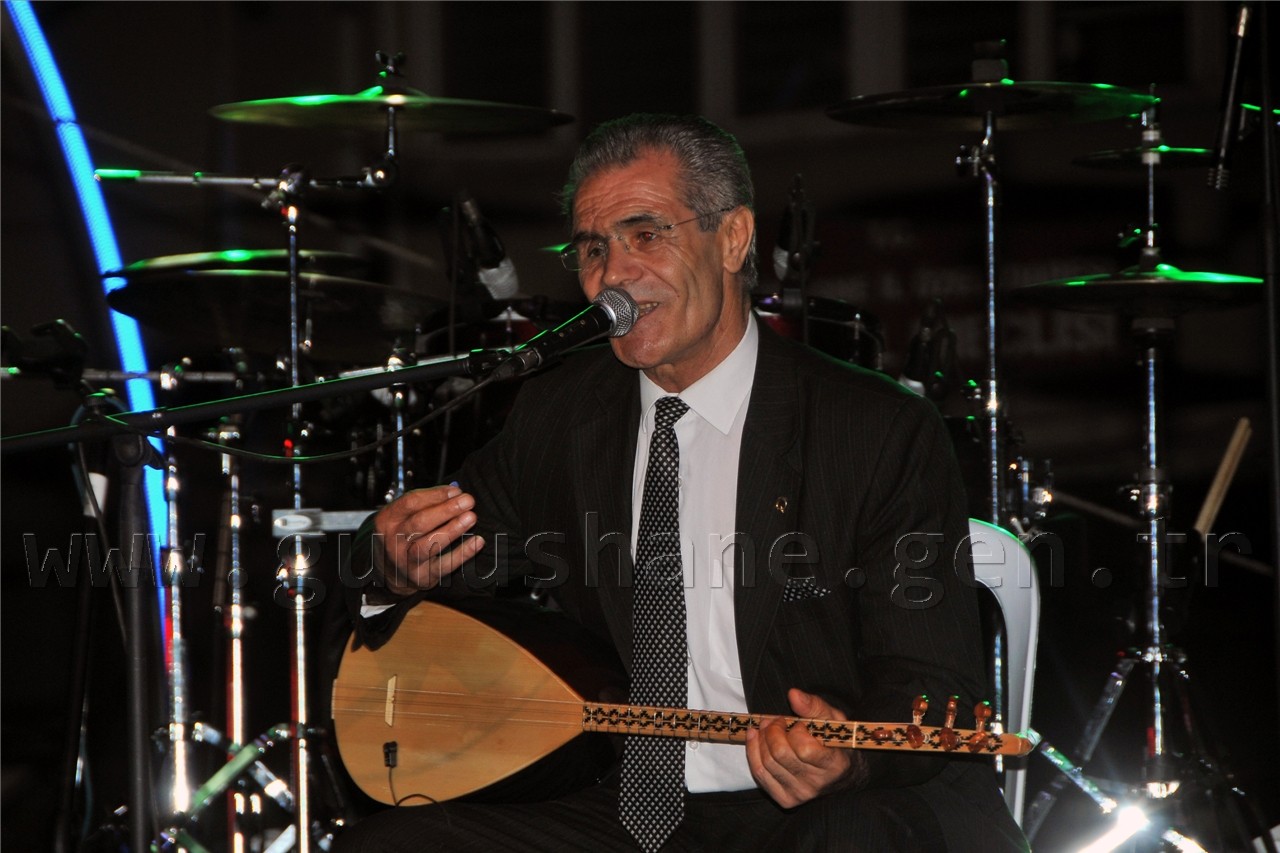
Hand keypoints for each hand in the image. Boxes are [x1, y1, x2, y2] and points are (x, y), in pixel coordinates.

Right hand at [372, 485, 485, 594]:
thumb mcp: (404, 516)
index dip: (435, 495)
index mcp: (388, 520)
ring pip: (429, 545)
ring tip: (471, 518)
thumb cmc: (403, 536)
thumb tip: (455, 491)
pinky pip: (444, 565)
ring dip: (453, 529)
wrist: (391, 573)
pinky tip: (476, 541)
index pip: (410, 503)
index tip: (456, 491)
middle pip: (420, 522)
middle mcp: (394, 541)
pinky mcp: (422, 576)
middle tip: (468, 501)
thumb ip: (427, 502)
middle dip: (446, 510)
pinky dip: (462, 553)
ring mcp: (407, 560)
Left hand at [746, 688, 868, 808]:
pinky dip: (753, 751)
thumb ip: (814, 706)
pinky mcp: (785, 799)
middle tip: (776, 720)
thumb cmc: (835, 742)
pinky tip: (754, 737)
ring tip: (766, 726)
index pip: (805, 749)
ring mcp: (799, 794)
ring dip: (761, 739)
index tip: (799, 724)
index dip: (797, 731)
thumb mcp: (833, 720)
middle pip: (781, 755)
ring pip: (767, 764)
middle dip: (773, 731)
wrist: (839, 775)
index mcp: (834, 765)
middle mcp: (816, 784)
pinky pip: (760, 774)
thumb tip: (793, 694)